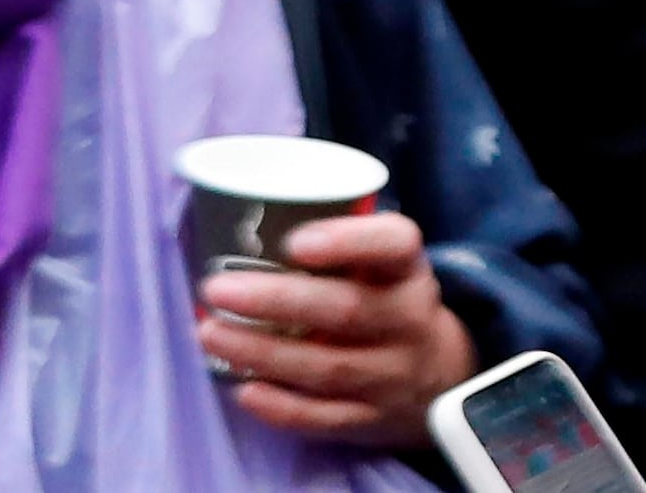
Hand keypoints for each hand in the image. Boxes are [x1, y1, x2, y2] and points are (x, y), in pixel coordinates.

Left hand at [198, 208, 478, 441]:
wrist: (435, 372)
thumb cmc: (385, 300)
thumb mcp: (382, 265)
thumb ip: (335, 247)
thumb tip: (240, 226)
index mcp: (408, 270)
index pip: (394, 245)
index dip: (347, 242)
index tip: (295, 241)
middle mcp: (407, 320)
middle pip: (346, 310)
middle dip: (276, 301)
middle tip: (216, 289)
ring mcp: (390, 375)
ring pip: (327, 367)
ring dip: (262, 352)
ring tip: (209, 333)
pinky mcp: (370, 420)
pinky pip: (324, 418)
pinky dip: (281, 407)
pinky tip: (242, 389)